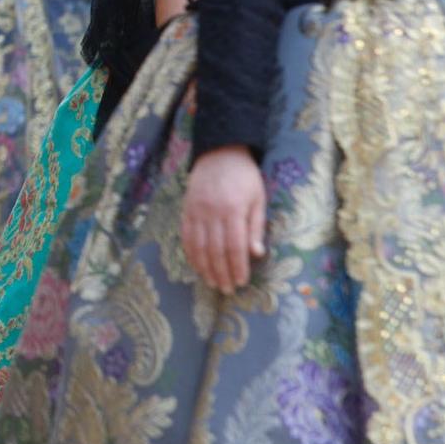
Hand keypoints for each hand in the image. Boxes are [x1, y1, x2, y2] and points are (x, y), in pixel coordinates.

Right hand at [181, 145, 266, 293]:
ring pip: (198, 246)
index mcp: (233, 210)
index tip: (241, 282)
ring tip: (213, 283)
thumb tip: (256, 254)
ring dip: (205, 268)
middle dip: (221, 273)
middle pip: (215, 250)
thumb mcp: (258, 199)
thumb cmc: (245, 178)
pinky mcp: (186, 210)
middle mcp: (211, 213)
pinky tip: (197, 266)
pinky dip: (191, 254)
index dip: (237, 267)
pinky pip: (186, 236)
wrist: (219, 153)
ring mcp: (196, 211)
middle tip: (227, 290)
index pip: (234, 246)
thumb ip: (256, 227)